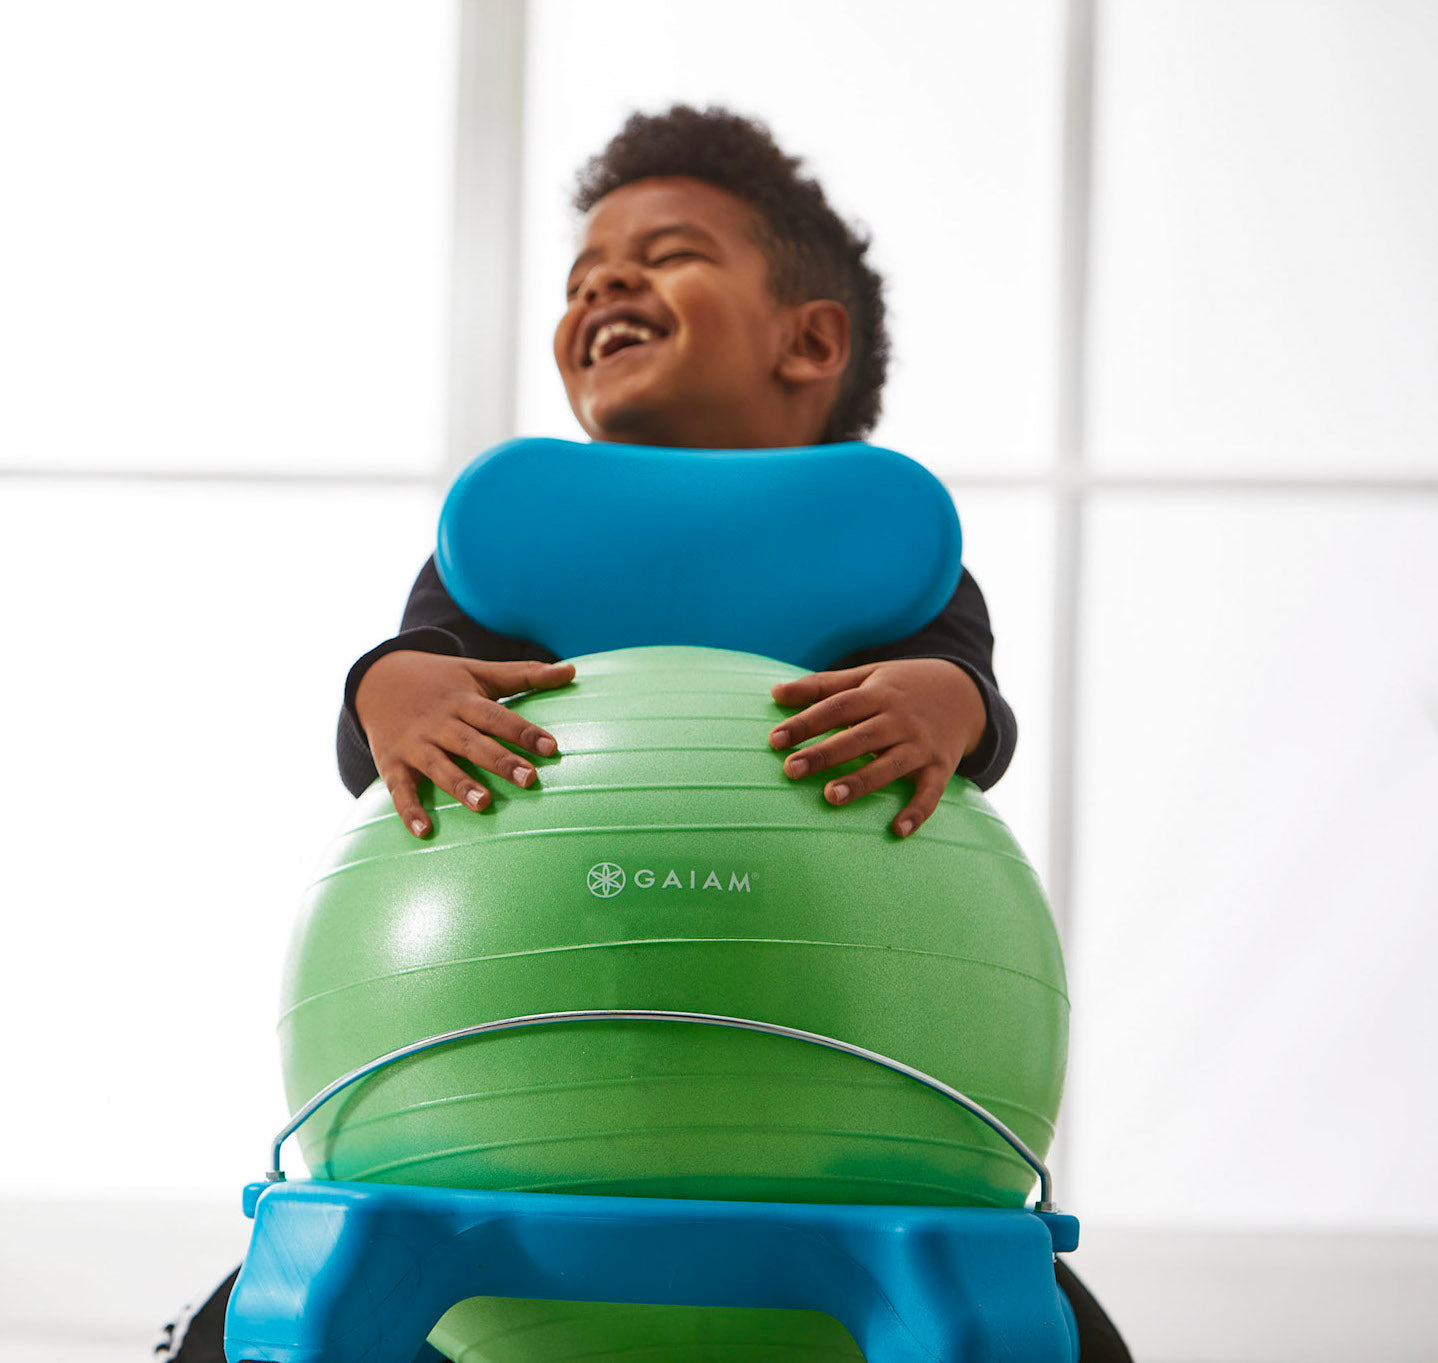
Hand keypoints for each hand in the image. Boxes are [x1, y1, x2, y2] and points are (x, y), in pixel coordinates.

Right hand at [355, 650, 574, 836]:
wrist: (378, 679)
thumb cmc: (441, 680)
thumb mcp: (479, 671)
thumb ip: (525, 674)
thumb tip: (572, 671)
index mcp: (463, 700)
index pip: (498, 717)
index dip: (524, 732)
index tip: (551, 747)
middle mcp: (440, 722)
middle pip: (473, 743)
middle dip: (501, 761)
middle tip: (530, 780)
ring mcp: (415, 744)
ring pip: (439, 766)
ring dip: (460, 784)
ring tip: (484, 803)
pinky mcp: (392, 764)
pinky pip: (400, 790)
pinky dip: (409, 810)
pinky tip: (425, 831)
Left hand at [768, 658, 987, 837]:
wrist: (965, 693)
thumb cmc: (902, 687)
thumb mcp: (866, 676)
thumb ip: (821, 686)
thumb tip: (774, 692)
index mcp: (877, 694)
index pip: (837, 707)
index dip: (806, 723)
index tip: (775, 739)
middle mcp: (900, 719)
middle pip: (858, 737)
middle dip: (825, 753)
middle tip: (791, 769)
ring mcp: (921, 745)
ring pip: (889, 766)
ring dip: (861, 782)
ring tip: (830, 797)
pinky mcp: (941, 767)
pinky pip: (930, 793)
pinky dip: (917, 811)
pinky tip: (897, 830)